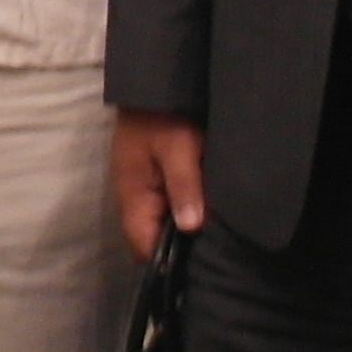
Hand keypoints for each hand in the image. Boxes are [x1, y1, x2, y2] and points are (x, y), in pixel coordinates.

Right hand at [111, 108, 208, 254]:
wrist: (153, 84)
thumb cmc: (162, 116)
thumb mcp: (178, 148)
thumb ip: (184, 187)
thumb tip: (191, 228)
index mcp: (133, 196)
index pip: (143, 246)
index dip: (168, 263)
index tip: (200, 267)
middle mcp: (134, 199)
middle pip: (153, 240)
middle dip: (181, 249)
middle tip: (217, 254)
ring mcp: (143, 190)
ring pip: (163, 225)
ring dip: (185, 231)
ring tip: (218, 238)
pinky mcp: (155, 181)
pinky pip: (169, 209)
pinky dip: (187, 214)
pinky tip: (209, 214)